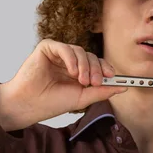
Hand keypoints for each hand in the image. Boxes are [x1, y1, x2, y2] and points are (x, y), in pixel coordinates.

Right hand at [0, 38, 126, 130]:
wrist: (28, 105)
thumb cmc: (51, 102)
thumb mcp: (82, 98)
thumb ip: (102, 91)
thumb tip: (124, 87)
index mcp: (78, 71)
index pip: (97, 64)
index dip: (105, 68)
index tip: (111, 76)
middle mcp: (69, 61)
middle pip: (90, 56)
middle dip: (96, 69)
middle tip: (94, 82)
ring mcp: (58, 54)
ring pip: (79, 51)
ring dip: (84, 66)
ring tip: (81, 80)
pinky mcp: (47, 48)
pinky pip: (64, 48)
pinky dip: (71, 59)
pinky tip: (72, 72)